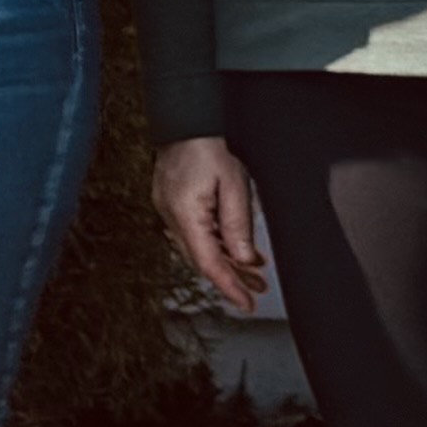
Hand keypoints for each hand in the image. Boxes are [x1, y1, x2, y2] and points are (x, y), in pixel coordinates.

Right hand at [153, 135, 267, 314]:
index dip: (229, 287)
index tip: (247, 304)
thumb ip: (239, 225)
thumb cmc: (209, 147)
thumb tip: (244, 260)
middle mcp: (171, 218)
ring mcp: (169, 212)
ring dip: (226, 261)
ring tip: (254, 271)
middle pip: (203, 260)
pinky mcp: (172, 205)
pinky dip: (216, 244)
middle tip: (257, 289)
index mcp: (186, 215)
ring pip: (199, 248)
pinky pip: (195, 234)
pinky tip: (234, 247)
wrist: (185, 122)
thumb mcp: (234, 186)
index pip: (209, 264)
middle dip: (232, 277)